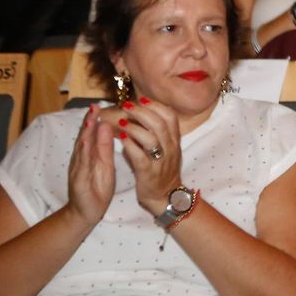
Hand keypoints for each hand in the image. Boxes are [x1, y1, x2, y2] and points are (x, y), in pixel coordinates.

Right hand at [66, 105, 115, 227]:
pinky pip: (82, 165)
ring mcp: (78, 169)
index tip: (100, 105)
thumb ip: (104, 147)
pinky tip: (86, 143)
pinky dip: (84, 153)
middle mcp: (81, 159)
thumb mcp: (105, 164)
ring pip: (82, 149)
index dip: (95, 119)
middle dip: (89, 121)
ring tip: (90, 119)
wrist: (86, 212)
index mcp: (89, 155)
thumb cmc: (96, 187)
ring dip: (85, 133)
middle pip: (84, 137)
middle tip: (94, 106)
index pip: (91, 134)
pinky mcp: (78, 180)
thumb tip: (107, 126)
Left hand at [115, 95, 184, 215]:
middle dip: (141, 112)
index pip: (170, 116)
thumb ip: (156, 132)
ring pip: (150, 139)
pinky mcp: (149, 173)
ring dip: (134, 128)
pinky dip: (130, 146)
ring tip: (121, 122)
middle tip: (126, 106)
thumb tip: (140, 113)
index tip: (140, 99)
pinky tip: (121, 139)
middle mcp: (170, 149)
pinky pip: (140, 157)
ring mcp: (160, 161)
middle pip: (159, 124)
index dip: (155, 105)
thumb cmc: (161, 169)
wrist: (165, 195)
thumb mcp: (165, 148)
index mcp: (174, 140)